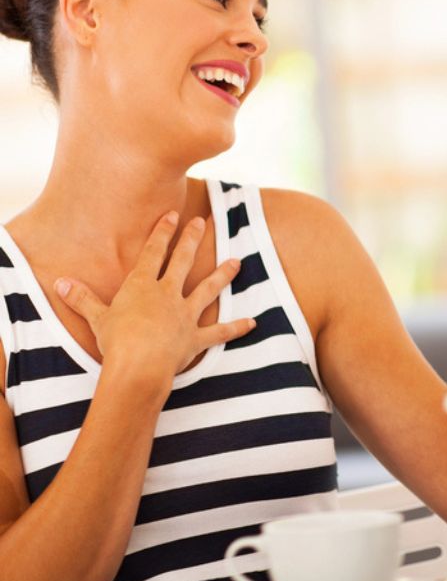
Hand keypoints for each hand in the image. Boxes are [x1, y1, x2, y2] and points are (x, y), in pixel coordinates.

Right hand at [54, 212, 256, 382]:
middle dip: (192, 240)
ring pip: (208, 290)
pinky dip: (236, 328)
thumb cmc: (115, 341)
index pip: (153, 253)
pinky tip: (252, 323)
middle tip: (203, 222)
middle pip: (183, 262)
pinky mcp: (196, 338)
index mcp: (142, 287)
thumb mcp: (96, 317)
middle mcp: (167, 295)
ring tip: (237, 262)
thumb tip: (59, 283)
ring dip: (223, 275)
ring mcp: (185, 315)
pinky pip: (220, 332)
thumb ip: (81, 299)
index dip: (162, 233)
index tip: (173, 215)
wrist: (138, 366)